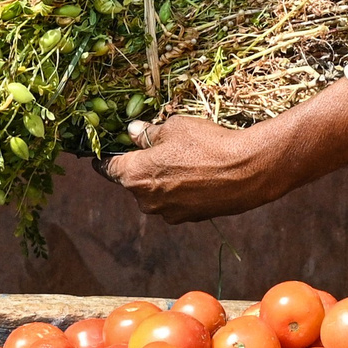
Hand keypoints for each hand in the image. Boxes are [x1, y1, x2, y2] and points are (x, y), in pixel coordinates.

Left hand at [105, 115, 297, 222]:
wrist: (248, 171)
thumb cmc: (207, 144)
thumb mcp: (174, 128)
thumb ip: (149, 133)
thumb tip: (133, 133)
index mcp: (135, 175)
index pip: (107, 168)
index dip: (103, 159)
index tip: (98, 155)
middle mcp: (146, 200)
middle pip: (133, 181)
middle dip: (141, 166)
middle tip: (158, 148)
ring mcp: (168, 213)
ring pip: (156, 193)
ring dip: (162, 179)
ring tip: (186, 160)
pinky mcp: (189, 219)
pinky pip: (176, 201)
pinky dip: (181, 189)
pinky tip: (200, 173)